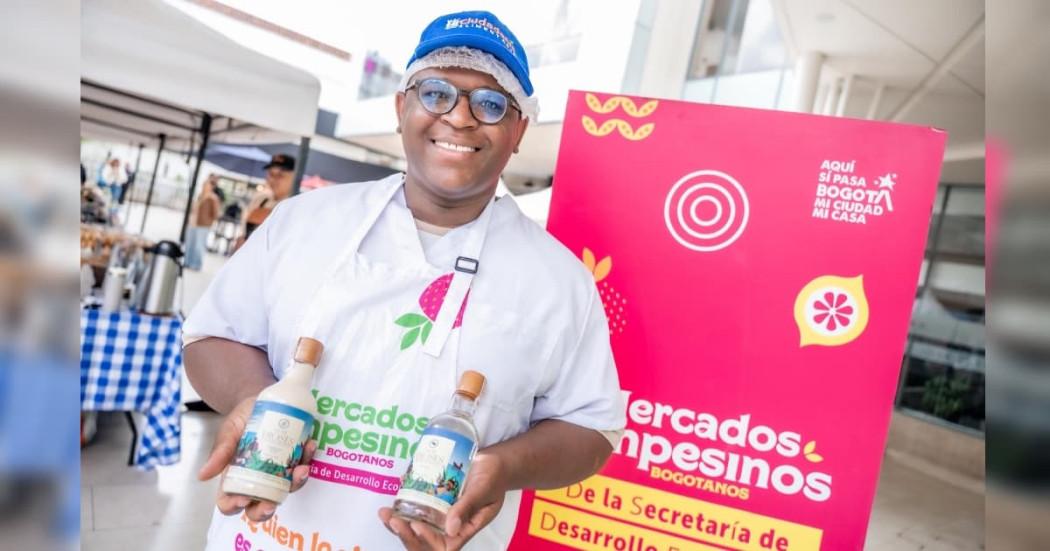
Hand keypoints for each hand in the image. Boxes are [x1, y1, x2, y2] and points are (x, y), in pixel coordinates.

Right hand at [198, 396, 316, 521]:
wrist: (262, 398)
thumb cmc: (242, 417)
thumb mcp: (229, 430)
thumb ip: (220, 450)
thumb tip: (202, 476)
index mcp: (234, 476)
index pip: (229, 501)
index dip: (234, 506)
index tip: (243, 500)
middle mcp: (257, 479)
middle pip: (259, 506)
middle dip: (266, 509)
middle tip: (272, 503)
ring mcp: (278, 471)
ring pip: (287, 489)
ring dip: (296, 483)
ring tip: (301, 469)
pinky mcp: (295, 459)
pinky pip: (302, 465)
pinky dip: (307, 458)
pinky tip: (309, 445)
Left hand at [378, 452, 506, 549]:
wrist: (493, 461)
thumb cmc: (493, 478)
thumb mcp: (483, 491)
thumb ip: (467, 507)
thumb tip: (450, 529)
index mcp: (464, 530)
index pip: (443, 546)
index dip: (426, 541)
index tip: (416, 526)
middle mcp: (449, 526)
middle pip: (424, 541)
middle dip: (405, 534)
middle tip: (392, 520)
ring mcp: (439, 513)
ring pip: (415, 526)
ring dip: (398, 523)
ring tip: (384, 513)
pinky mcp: (433, 500)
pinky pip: (415, 508)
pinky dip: (402, 506)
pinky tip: (392, 498)